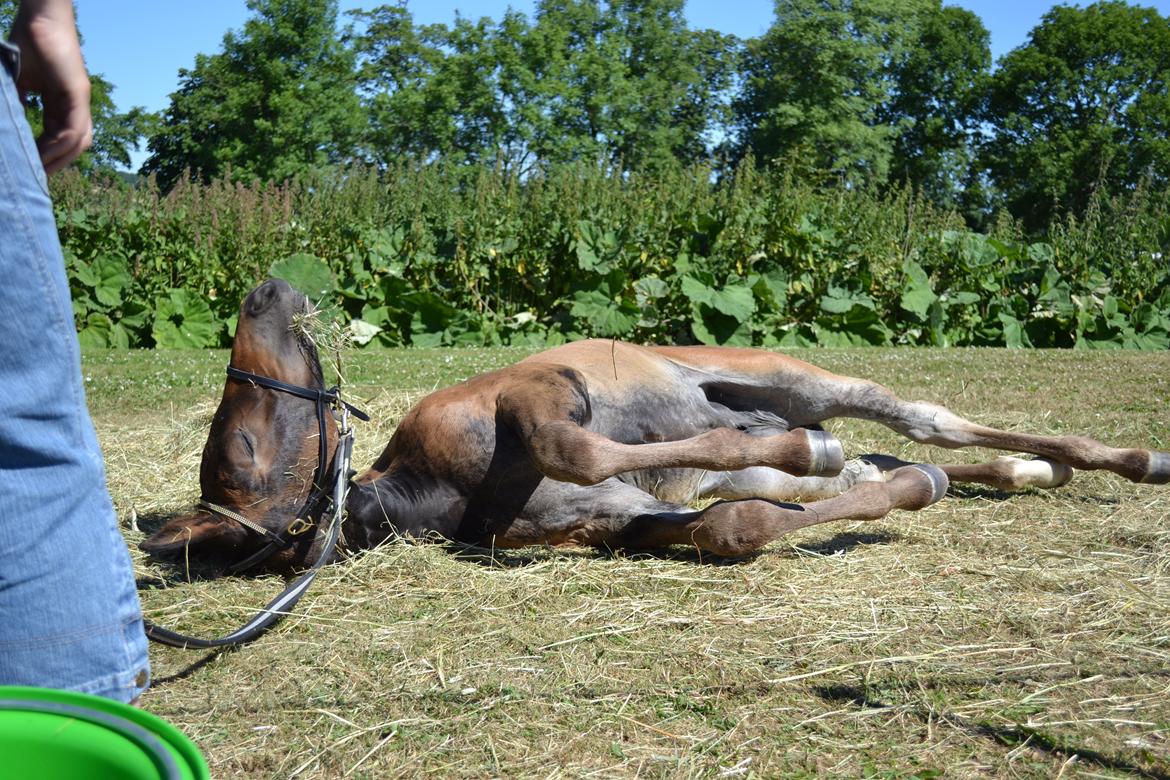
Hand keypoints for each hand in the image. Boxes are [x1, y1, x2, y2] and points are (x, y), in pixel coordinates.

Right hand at [8, 0, 91, 172]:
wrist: (39, 18)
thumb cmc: (28, 43)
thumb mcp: (20, 81)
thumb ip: (18, 102)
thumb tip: (11, 123)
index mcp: (63, 104)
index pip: (60, 137)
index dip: (48, 155)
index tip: (32, 168)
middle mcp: (77, 106)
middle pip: (73, 145)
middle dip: (57, 164)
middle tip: (38, 179)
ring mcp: (81, 101)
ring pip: (77, 141)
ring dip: (60, 159)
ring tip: (41, 172)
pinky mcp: (79, 94)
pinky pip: (73, 127)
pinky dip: (61, 143)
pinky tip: (45, 153)